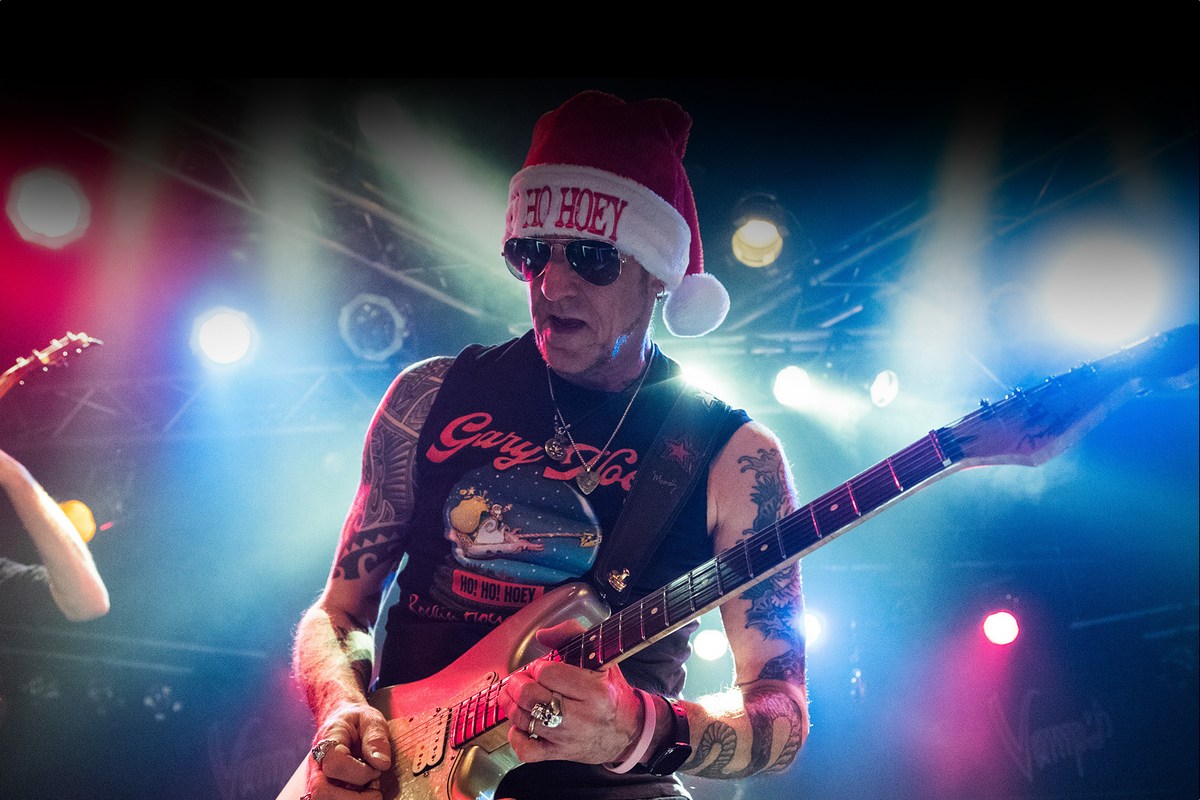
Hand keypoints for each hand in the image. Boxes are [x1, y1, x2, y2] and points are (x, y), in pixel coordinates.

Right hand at [304, 700, 392, 798]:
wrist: (340, 719)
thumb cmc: (357, 720)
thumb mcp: (371, 720)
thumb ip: (376, 738)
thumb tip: (382, 763)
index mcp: (327, 742)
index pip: (334, 765)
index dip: (359, 773)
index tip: (377, 770)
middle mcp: (317, 764)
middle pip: (321, 792)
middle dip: (353, 798)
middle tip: (375, 791)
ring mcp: (316, 779)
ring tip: (370, 793)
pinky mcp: (322, 789)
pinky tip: (362, 795)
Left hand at [499, 620, 642, 765]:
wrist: (627, 731)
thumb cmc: (610, 692)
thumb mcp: (600, 657)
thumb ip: (571, 635)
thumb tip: (542, 635)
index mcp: (594, 690)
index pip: (548, 673)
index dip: (537, 667)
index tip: (540, 667)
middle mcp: (581, 716)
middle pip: (531, 697)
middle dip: (518, 684)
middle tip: (521, 680)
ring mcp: (568, 738)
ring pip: (524, 720)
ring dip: (511, 704)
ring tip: (514, 696)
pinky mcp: (559, 753)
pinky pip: (527, 750)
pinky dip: (517, 736)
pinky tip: (522, 724)